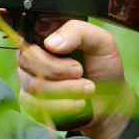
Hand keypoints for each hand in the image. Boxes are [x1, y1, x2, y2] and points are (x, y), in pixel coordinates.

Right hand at [17, 20, 135, 138]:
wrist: (111, 101)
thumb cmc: (103, 68)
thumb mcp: (101, 42)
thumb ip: (77, 31)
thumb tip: (49, 43)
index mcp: (44, 37)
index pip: (29, 38)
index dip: (48, 53)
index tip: (75, 64)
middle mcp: (31, 58)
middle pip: (27, 61)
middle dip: (59, 71)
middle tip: (81, 73)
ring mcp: (28, 82)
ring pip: (34, 85)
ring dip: (67, 90)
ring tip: (88, 89)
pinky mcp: (31, 105)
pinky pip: (36, 106)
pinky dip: (63, 106)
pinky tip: (79, 103)